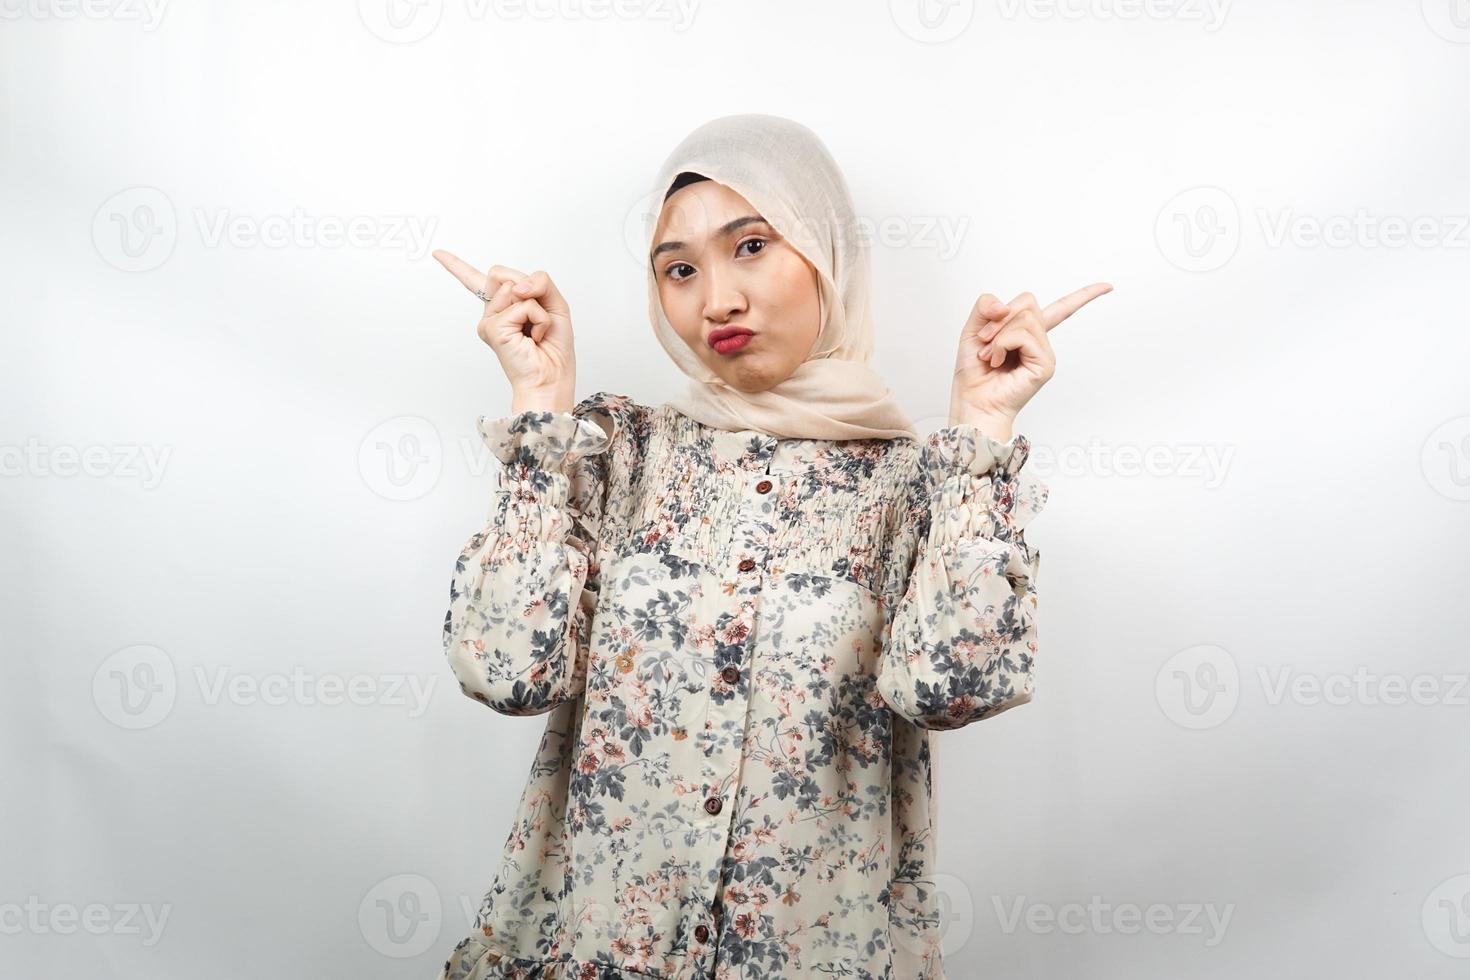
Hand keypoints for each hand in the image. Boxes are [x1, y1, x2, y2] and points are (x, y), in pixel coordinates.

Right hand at [432, 249, 576, 398]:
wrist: (552, 378)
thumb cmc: (553, 348)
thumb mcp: (555, 304)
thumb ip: (540, 282)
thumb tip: (518, 286)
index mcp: (504, 306)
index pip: (478, 280)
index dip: (457, 266)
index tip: (438, 254)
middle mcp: (492, 313)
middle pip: (502, 273)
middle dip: (528, 287)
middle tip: (536, 317)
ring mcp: (489, 320)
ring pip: (515, 286)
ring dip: (537, 307)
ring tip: (534, 330)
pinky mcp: (492, 328)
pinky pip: (524, 305)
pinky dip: (539, 319)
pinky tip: (533, 338)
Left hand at [949, 283, 1112, 431]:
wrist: (972, 402)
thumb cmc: (973, 373)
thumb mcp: (973, 330)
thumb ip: (986, 306)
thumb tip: (1004, 305)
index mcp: (1027, 333)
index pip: (1060, 309)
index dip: (1083, 296)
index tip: (1107, 286)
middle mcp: (1040, 342)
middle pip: (1029, 302)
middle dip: (999, 317)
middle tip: (984, 340)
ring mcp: (1045, 353)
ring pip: (1025, 318)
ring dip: (998, 334)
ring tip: (989, 355)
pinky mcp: (1045, 365)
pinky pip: (1023, 335)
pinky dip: (1002, 343)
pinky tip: (996, 360)